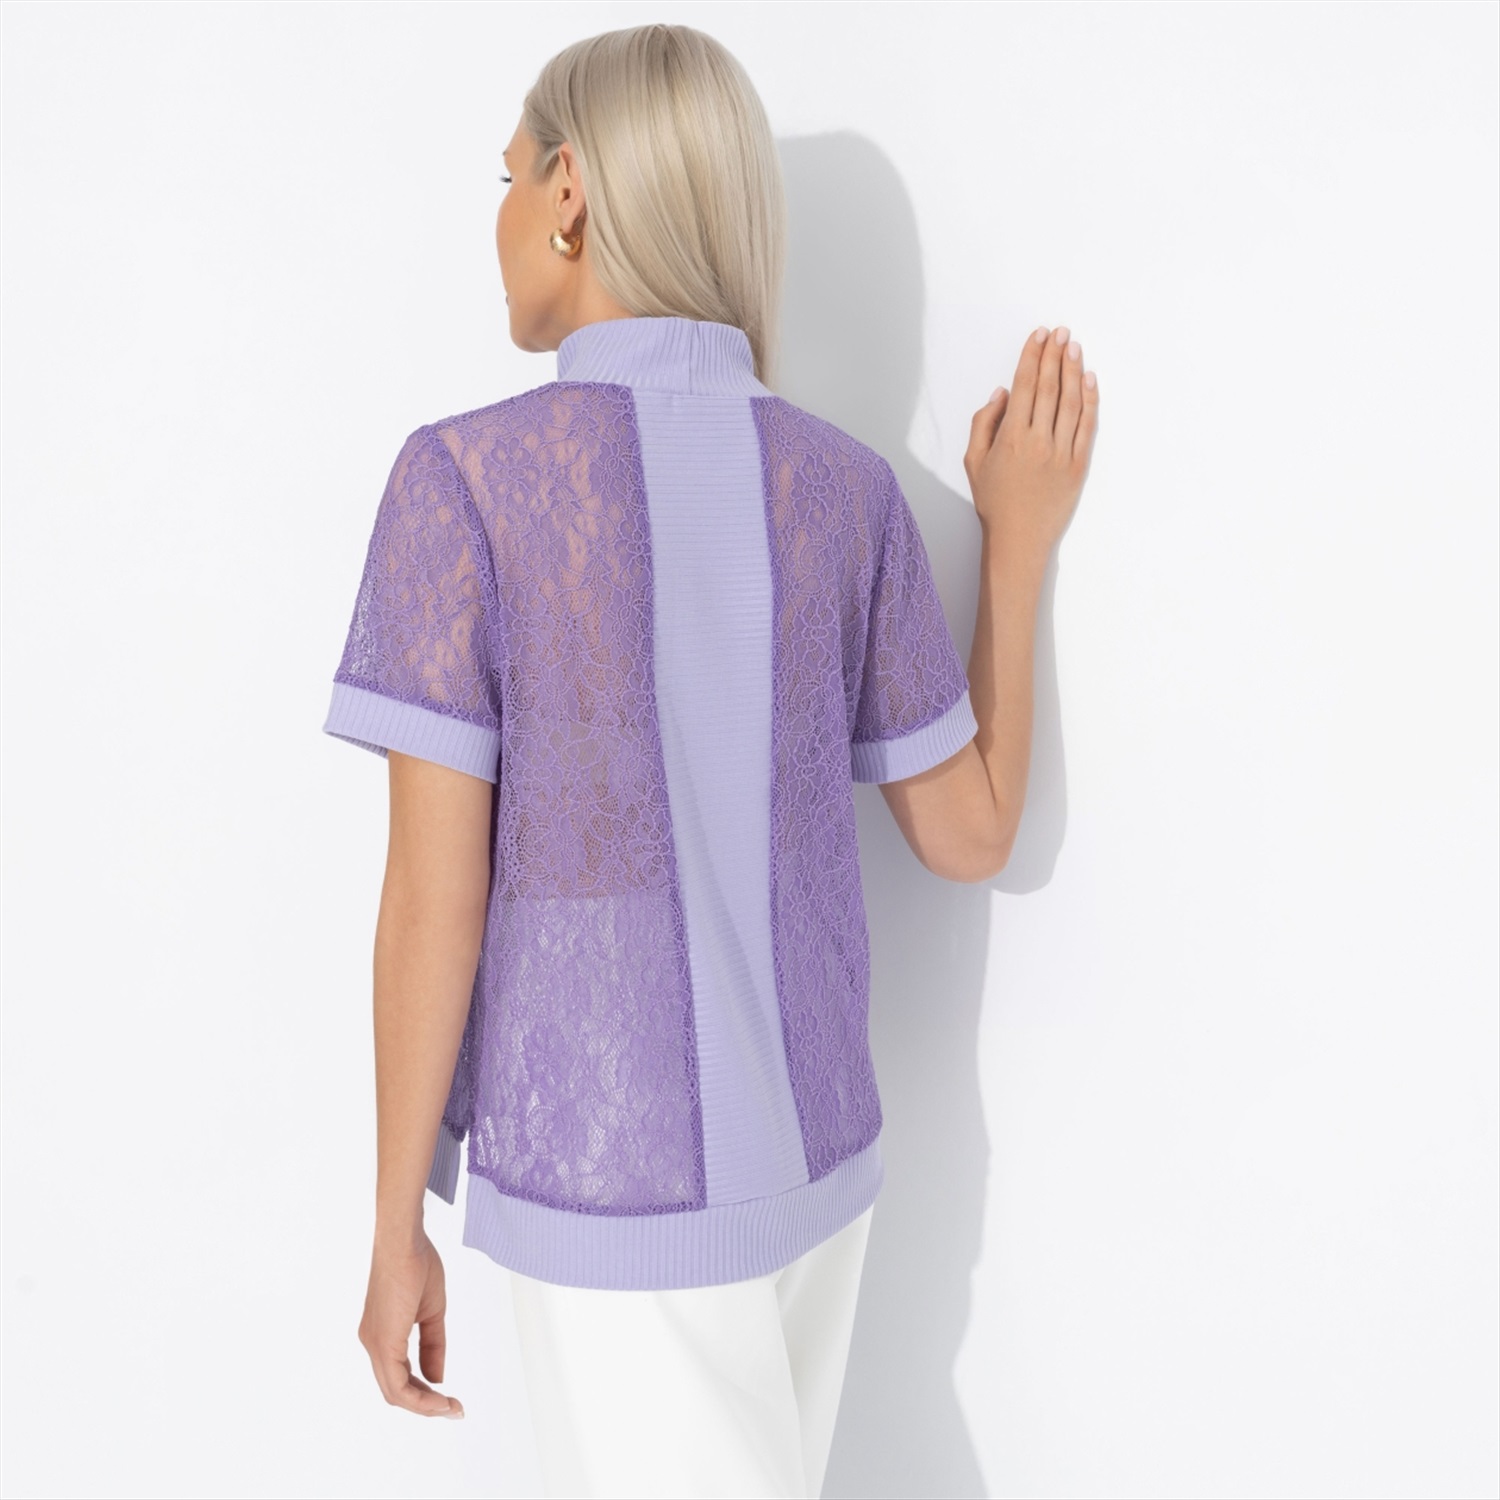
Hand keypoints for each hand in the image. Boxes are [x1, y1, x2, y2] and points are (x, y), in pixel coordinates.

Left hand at [358, 1228, 465, 1418]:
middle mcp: (372, 1343)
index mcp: (382, 1334)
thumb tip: (436, 1378)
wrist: (404, 1240)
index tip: (449, 1398)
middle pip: (395, 1390)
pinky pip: (397, 1383)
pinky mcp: (382, 1341)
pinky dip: (418, 1397)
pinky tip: (439, 1397)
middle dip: (425, 1406)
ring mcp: (374, 1344)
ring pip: (394, 1392)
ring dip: (424, 1406)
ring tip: (450, 1408)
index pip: (399, 1376)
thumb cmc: (417, 1264)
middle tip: (453, 1410)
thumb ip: (432, 1346)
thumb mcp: (432, 1311)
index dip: (424, 1392)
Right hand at [965, 324, 1098, 553]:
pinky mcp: (1078, 465)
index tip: (1039, 336)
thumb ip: (984, 422)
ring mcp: (1061, 452)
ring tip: (1074, 347)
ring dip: (1073, 370)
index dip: (1032, 356)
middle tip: (1060, 332)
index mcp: (1010, 437)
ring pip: (1070, 401)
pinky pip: (1087, 426)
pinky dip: (1090, 400)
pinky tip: (1089, 380)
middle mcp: (1037, 440)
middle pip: (1049, 387)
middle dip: (1054, 355)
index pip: (1024, 385)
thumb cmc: (994, 501)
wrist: (1019, 538)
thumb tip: (1003, 392)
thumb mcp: (974, 461)